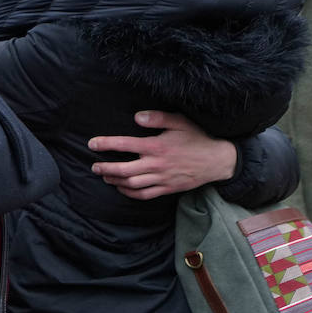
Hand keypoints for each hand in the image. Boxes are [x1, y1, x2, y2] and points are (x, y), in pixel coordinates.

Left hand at [87, 111, 237, 200]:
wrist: (218, 160)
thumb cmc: (198, 138)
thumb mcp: (180, 121)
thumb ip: (157, 118)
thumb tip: (136, 117)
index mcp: (156, 146)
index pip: (125, 144)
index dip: (106, 144)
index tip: (92, 144)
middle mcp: (156, 164)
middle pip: (123, 170)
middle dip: (105, 168)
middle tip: (94, 167)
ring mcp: (162, 178)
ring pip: (132, 184)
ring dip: (115, 181)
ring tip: (104, 177)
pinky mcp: (168, 188)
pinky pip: (145, 195)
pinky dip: (130, 193)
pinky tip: (122, 189)